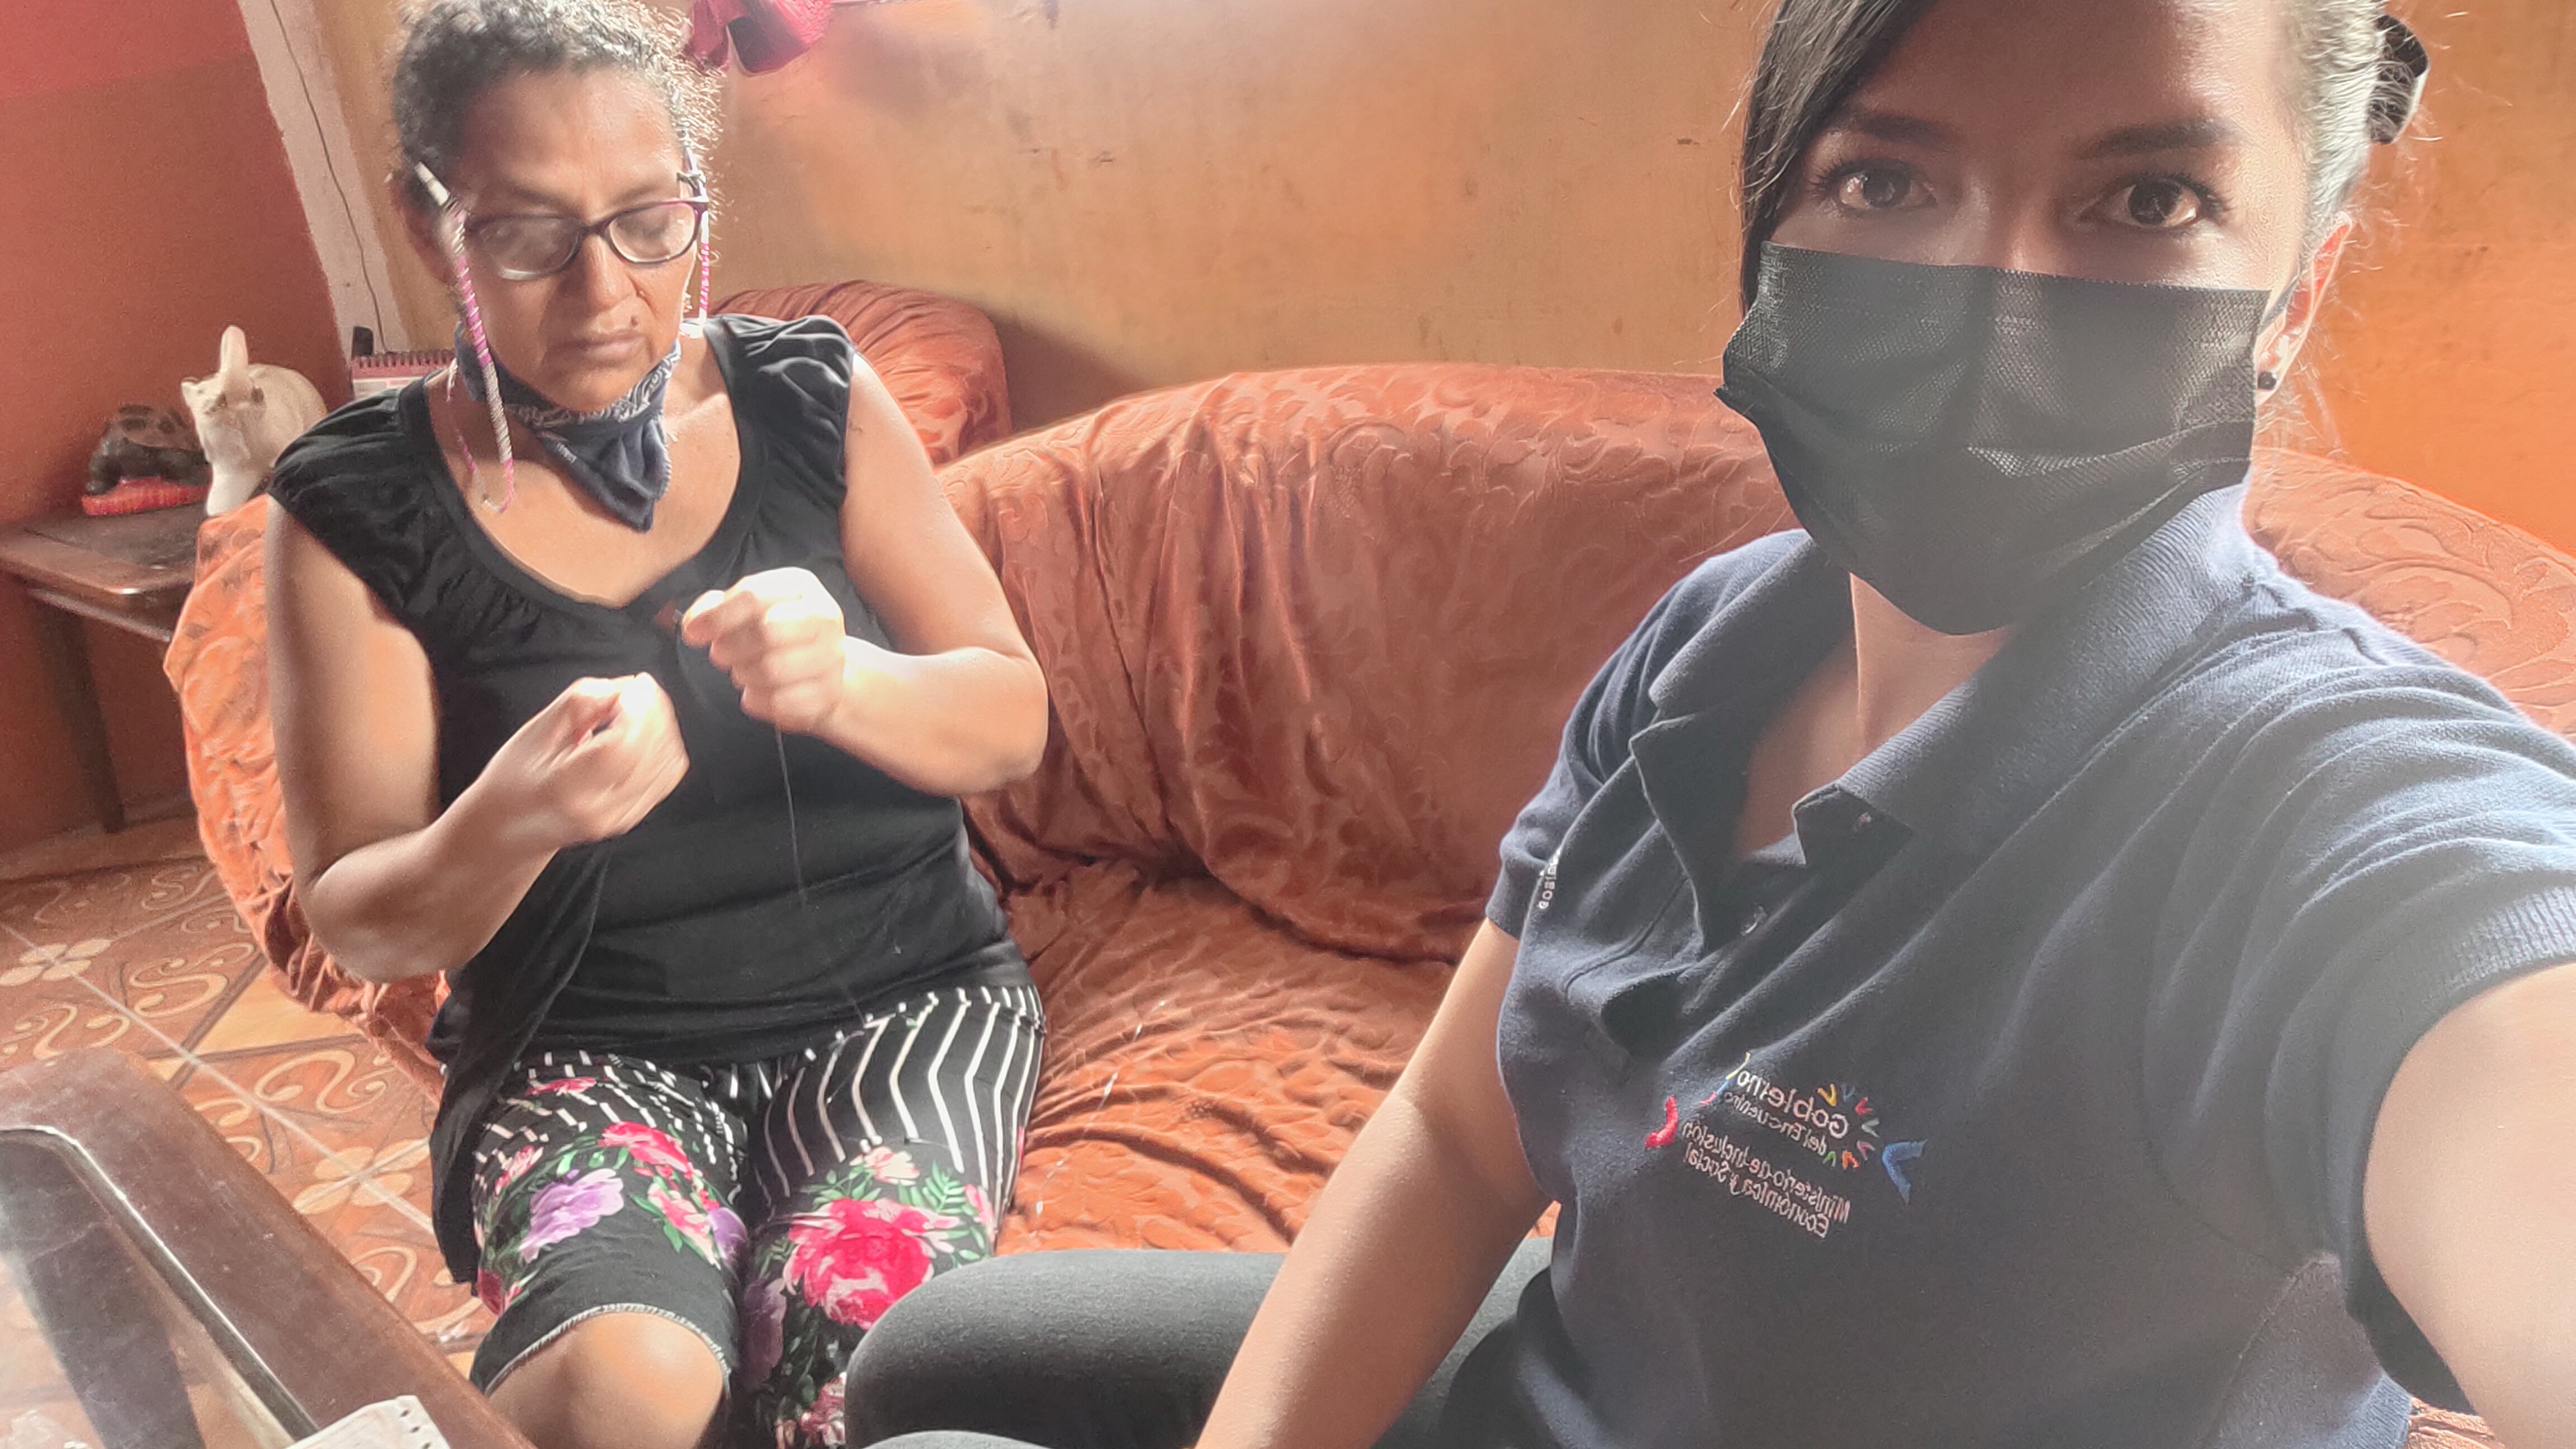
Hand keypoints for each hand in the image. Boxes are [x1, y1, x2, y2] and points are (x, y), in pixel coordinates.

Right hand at [477, 674, 689, 849]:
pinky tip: (645, 730)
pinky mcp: (633, 817)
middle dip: (654, 711)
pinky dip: (664, 746)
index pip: (621, 746)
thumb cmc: (513, 779)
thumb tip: (622, 687)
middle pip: (651, 753)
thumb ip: (578, 705)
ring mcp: (620, 819)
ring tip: (638, 706)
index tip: (637, 683)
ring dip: (662, 726)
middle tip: (638, 688)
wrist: (508, 831)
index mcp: (566, 788)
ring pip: (667, 763)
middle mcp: (599, 810)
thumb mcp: (534, 734)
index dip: (639, 710)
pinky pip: (667, 776)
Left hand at [679, 568, 850, 733]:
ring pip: (773, 669)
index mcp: (801, 586)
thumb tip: (694, 626)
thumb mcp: (745, 609)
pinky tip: (755, 693)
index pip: (754, 596)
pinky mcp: (829, 691)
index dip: (717, 617)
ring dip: (745, 675)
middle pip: (766, 631)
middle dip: (732, 647)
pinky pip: (782, 701)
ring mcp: (832, 655)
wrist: (820, 667)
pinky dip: (758, 700)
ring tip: (741, 672)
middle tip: (720, 655)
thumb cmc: (776, 632)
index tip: (693, 634)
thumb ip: (714, 608)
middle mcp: (824, 616)